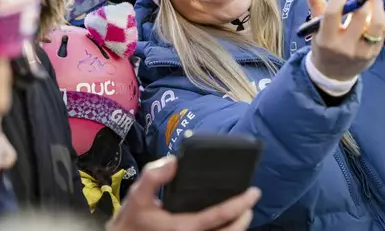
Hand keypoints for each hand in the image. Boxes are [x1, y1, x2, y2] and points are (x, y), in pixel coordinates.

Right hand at [106, 156, 260, 230]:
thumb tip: (175, 161)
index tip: (253, 192)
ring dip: (236, 228)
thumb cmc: (131, 221)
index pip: (219, 216)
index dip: (239, 204)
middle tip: (249, 203)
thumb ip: (154, 176)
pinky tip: (225, 223)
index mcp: (184, 227)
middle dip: (243, 219)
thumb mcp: (137, 195)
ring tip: (241, 213)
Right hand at [306, 0, 384, 80]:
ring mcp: (362, 51)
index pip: (334, 12)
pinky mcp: (375, 53)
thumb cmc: (322, 44)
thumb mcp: (315, 24)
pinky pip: (382, 30)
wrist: (333, 73)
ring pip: (377, 23)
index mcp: (326, 39)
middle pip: (359, 14)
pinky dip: (381, 13)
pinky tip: (376, 4)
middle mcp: (345, 46)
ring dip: (377, 2)